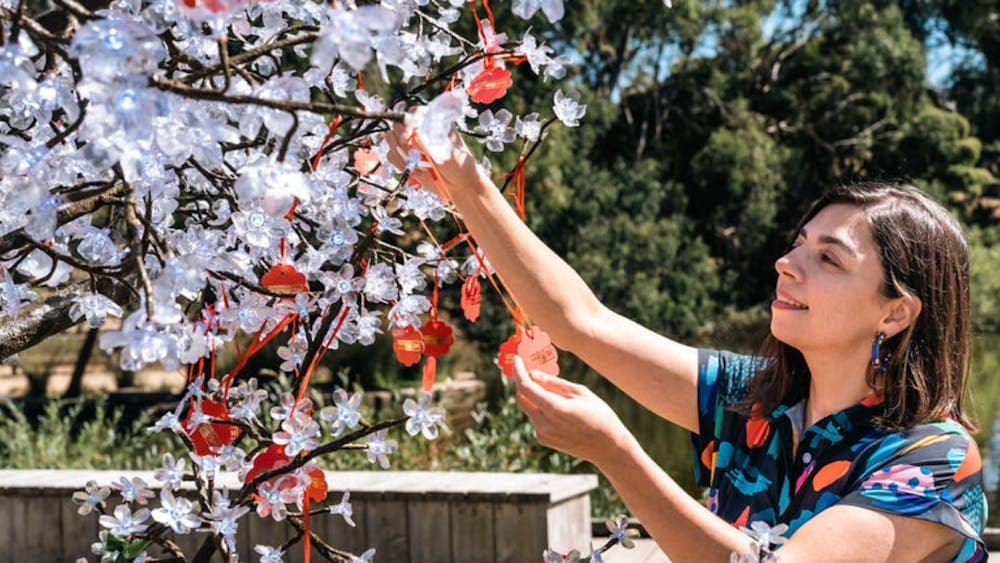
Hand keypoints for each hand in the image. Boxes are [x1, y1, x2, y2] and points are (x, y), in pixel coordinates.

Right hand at [384, 108, 481, 200]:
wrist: (459, 184)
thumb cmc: (460, 165)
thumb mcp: (449, 153)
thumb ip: (431, 144)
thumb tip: (412, 138)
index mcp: (434, 121)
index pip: (414, 113)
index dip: (407, 124)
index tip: (406, 138)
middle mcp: (420, 129)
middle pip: (398, 124)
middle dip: (400, 140)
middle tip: (410, 155)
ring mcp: (411, 142)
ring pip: (392, 140)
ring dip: (400, 154)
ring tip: (416, 166)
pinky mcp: (405, 156)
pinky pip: (391, 155)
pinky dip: (399, 164)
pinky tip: (414, 171)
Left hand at [512, 356, 632, 463]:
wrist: (608, 447)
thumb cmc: (599, 415)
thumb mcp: (580, 392)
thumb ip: (554, 383)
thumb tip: (533, 374)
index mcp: (554, 408)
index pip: (525, 387)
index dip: (518, 371)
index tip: (516, 359)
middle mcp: (544, 423)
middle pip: (521, 397)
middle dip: (524, 383)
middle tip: (533, 372)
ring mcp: (543, 434)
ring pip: (528, 408)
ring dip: (535, 397)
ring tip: (557, 394)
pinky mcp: (544, 440)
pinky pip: (535, 419)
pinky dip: (541, 409)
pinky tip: (561, 411)